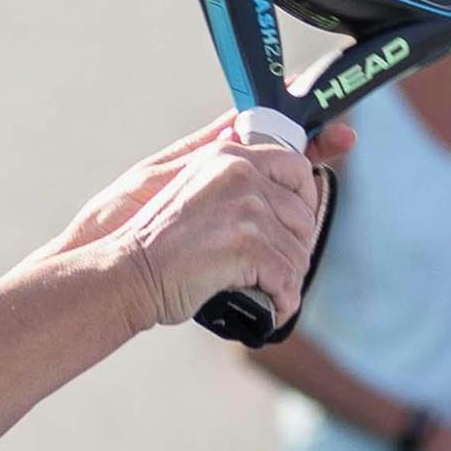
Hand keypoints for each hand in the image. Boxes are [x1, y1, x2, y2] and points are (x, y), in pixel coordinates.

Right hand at [41, 115, 349, 269]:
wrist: (122, 273)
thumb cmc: (146, 237)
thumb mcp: (174, 183)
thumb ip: (214, 163)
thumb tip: (241, 141)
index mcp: (227, 156)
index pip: (294, 160)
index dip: (311, 185)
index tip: (328, 183)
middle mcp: (240, 172)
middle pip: (304, 208)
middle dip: (298, 243)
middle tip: (281, 268)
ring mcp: (245, 207)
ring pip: (298, 246)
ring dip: (290, 277)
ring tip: (272, 293)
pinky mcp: (247, 244)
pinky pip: (287, 275)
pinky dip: (283, 299)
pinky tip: (272, 309)